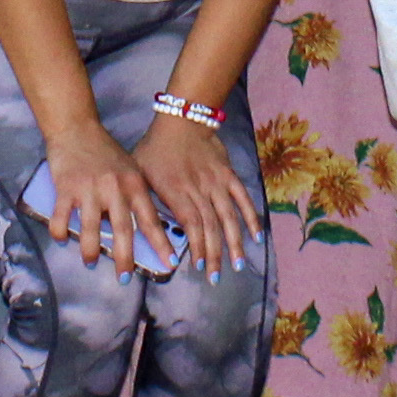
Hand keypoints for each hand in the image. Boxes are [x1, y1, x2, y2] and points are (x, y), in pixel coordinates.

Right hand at [43, 122, 181, 279]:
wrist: (76, 128)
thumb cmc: (104, 151)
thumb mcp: (129, 169)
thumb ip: (134, 196)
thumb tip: (137, 229)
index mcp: (134, 184)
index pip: (150, 220)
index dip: (161, 244)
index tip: (170, 263)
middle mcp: (115, 189)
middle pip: (123, 231)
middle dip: (125, 259)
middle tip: (124, 279)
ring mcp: (89, 189)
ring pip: (91, 231)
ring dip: (90, 251)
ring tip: (91, 262)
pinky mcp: (66, 189)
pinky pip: (61, 219)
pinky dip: (61, 233)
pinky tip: (63, 238)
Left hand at [132, 109, 262, 282]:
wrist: (181, 119)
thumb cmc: (154, 148)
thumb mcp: (139, 173)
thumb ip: (143, 200)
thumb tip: (139, 228)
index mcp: (176, 190)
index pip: (191, 224)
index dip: (198, 247)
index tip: (199, 268)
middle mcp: (199, 189)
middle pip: (211, 226)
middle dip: (215, 254)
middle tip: (216, 278)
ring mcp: (217, 182)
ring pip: (229, 216)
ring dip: (234, 242)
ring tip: (236, 264)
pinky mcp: (228, 175)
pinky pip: (242, 198)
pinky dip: (251, 217)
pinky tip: (256, 236)